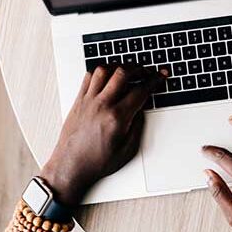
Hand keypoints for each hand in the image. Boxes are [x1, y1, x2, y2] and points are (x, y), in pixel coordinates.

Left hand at [41, 65, 166, 205]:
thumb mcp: (127, 149)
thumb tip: (141, 108)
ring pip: (104, 70)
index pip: (140, 91)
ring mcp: (88, 101)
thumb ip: (137, 125)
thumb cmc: (96, 162)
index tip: (160, 75)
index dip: (154, 80)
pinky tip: (107, 74)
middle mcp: (102, 105)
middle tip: (146, 71)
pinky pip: (89, 77)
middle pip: (123, 73)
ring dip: (119, 66)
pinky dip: (100, 71)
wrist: (71, 166)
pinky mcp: (78, 101)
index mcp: (117, 118)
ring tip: (127, 69)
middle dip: (139, 68)